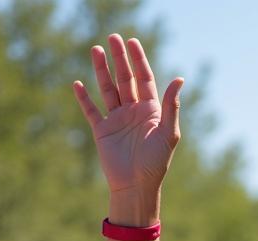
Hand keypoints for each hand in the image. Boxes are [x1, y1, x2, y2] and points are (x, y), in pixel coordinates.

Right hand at [73, 35, 182, 200]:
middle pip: (125, 79)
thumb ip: (171, 105)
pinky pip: (91, 110)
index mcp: (151, 112)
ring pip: (108, 89)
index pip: (145, 79)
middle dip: (119, 59)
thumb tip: (179, 78)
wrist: (137, 186)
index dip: (139, 60)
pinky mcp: (102, 131)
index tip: (132, 42)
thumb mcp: (168, 132)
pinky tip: (78, 84)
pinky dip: (84, 98)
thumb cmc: (156, 163)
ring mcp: (117, 120)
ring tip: (96, 49)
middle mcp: (133, 112)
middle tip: (113, 37)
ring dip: (101, 70)